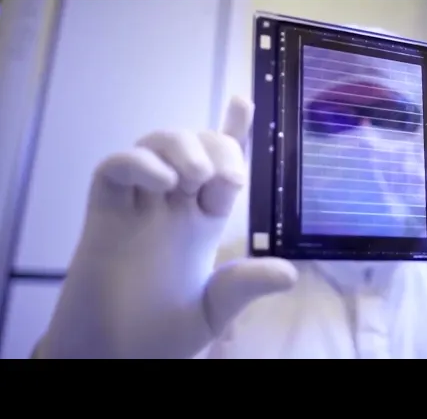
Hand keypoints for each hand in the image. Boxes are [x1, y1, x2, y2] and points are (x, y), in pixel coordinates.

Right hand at [41, 96, 296, 358]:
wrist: (111, 356)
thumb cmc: (158, 337)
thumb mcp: (213, 311)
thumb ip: (244, 286)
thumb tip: (291, 273)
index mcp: (202, 222)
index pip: (221, 167)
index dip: (232, 132)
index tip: (242, 102)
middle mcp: (172, 206)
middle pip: (195, 146)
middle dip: (215, 144)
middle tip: (224, 177)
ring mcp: (138, 205)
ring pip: (157, 144)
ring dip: (181, 147)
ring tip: (195, 176)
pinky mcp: (104, 211)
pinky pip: (117, 167)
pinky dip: (140, 163)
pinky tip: (162, 182)